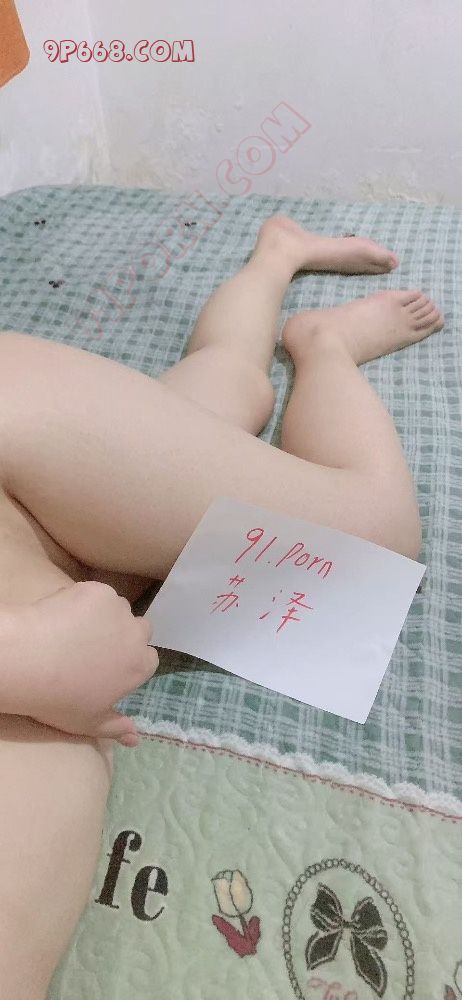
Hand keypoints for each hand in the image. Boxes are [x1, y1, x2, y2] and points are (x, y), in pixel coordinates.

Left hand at [14, 581, 157, 745]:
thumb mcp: (88, 723)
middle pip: (139, 630)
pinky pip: (96, 593)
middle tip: (92, 648)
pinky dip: (84, 601)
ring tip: (74, 630)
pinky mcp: (96, 589)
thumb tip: (136, 739)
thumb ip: (116, 728)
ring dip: (104, 617)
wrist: (29, 660)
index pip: (146, 659)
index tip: (106, 669)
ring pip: (117, 609)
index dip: (127, 663)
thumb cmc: (59, 699)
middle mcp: (136, 633)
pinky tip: (64, 615)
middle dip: (123, 636)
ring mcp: (117, 608)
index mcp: (140, 665)